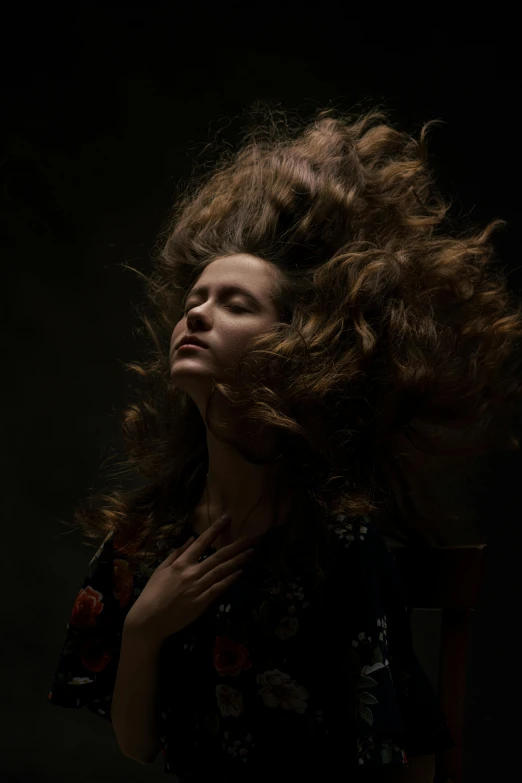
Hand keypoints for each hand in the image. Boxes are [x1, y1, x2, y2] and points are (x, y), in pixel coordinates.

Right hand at [124, 515, 259, 644]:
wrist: (148, 620)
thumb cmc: (152, 594)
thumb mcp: (160, 569)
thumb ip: (176, 554)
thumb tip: (189, 539)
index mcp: (180, 563)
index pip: (202, 542)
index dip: (216, 529)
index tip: (228, 518)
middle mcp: (191, 572)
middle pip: (218, 555)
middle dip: (237, 545)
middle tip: (253, 536)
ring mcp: (197, 587)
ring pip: (222, 571)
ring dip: (238, 560)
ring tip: (252, 551)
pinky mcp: (201, 603)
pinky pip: (219, 589)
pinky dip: (230, 580)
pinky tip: (241, 572)